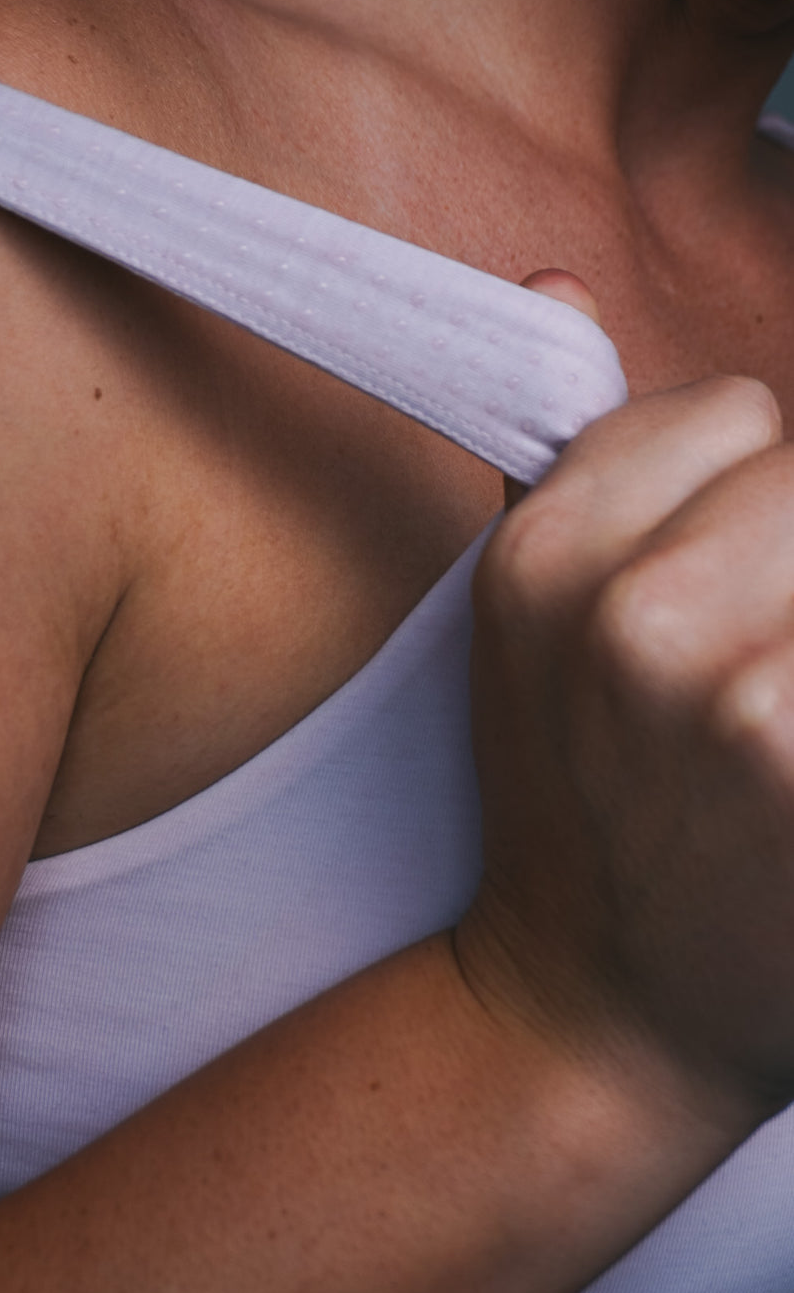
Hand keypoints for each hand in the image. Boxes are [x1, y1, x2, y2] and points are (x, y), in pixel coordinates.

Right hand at [456, 281, 793, 1131]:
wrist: (601, 1012)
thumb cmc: (586, 819)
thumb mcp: (523, 633)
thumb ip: (564, 462)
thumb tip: (552, 280)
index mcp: (544, 562)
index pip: (734, 416)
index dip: (751, 500)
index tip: (738, 592)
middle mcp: (632, 617)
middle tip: (760, 653)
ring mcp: (738, 696)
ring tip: (777, 711)